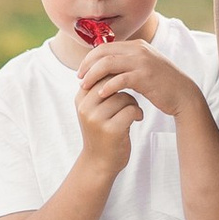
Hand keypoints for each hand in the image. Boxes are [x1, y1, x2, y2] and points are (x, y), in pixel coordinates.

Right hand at [74, 55, 143, 175]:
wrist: (100, 162)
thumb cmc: (103, 129)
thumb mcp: (95, 107)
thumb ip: (101, 86)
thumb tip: (112, 56)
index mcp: (81, 98)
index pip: (100, 73)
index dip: (118, 75)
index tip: (125, 82)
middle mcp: (86, 107)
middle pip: (113, 82)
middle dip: (125, 88)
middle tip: (129, 99)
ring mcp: (97, 119)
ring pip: (124, 96)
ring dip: (132, 103)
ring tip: (131, 112)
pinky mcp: (111, 130)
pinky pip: (131, 110)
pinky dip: (138, 113)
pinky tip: (136, 120)